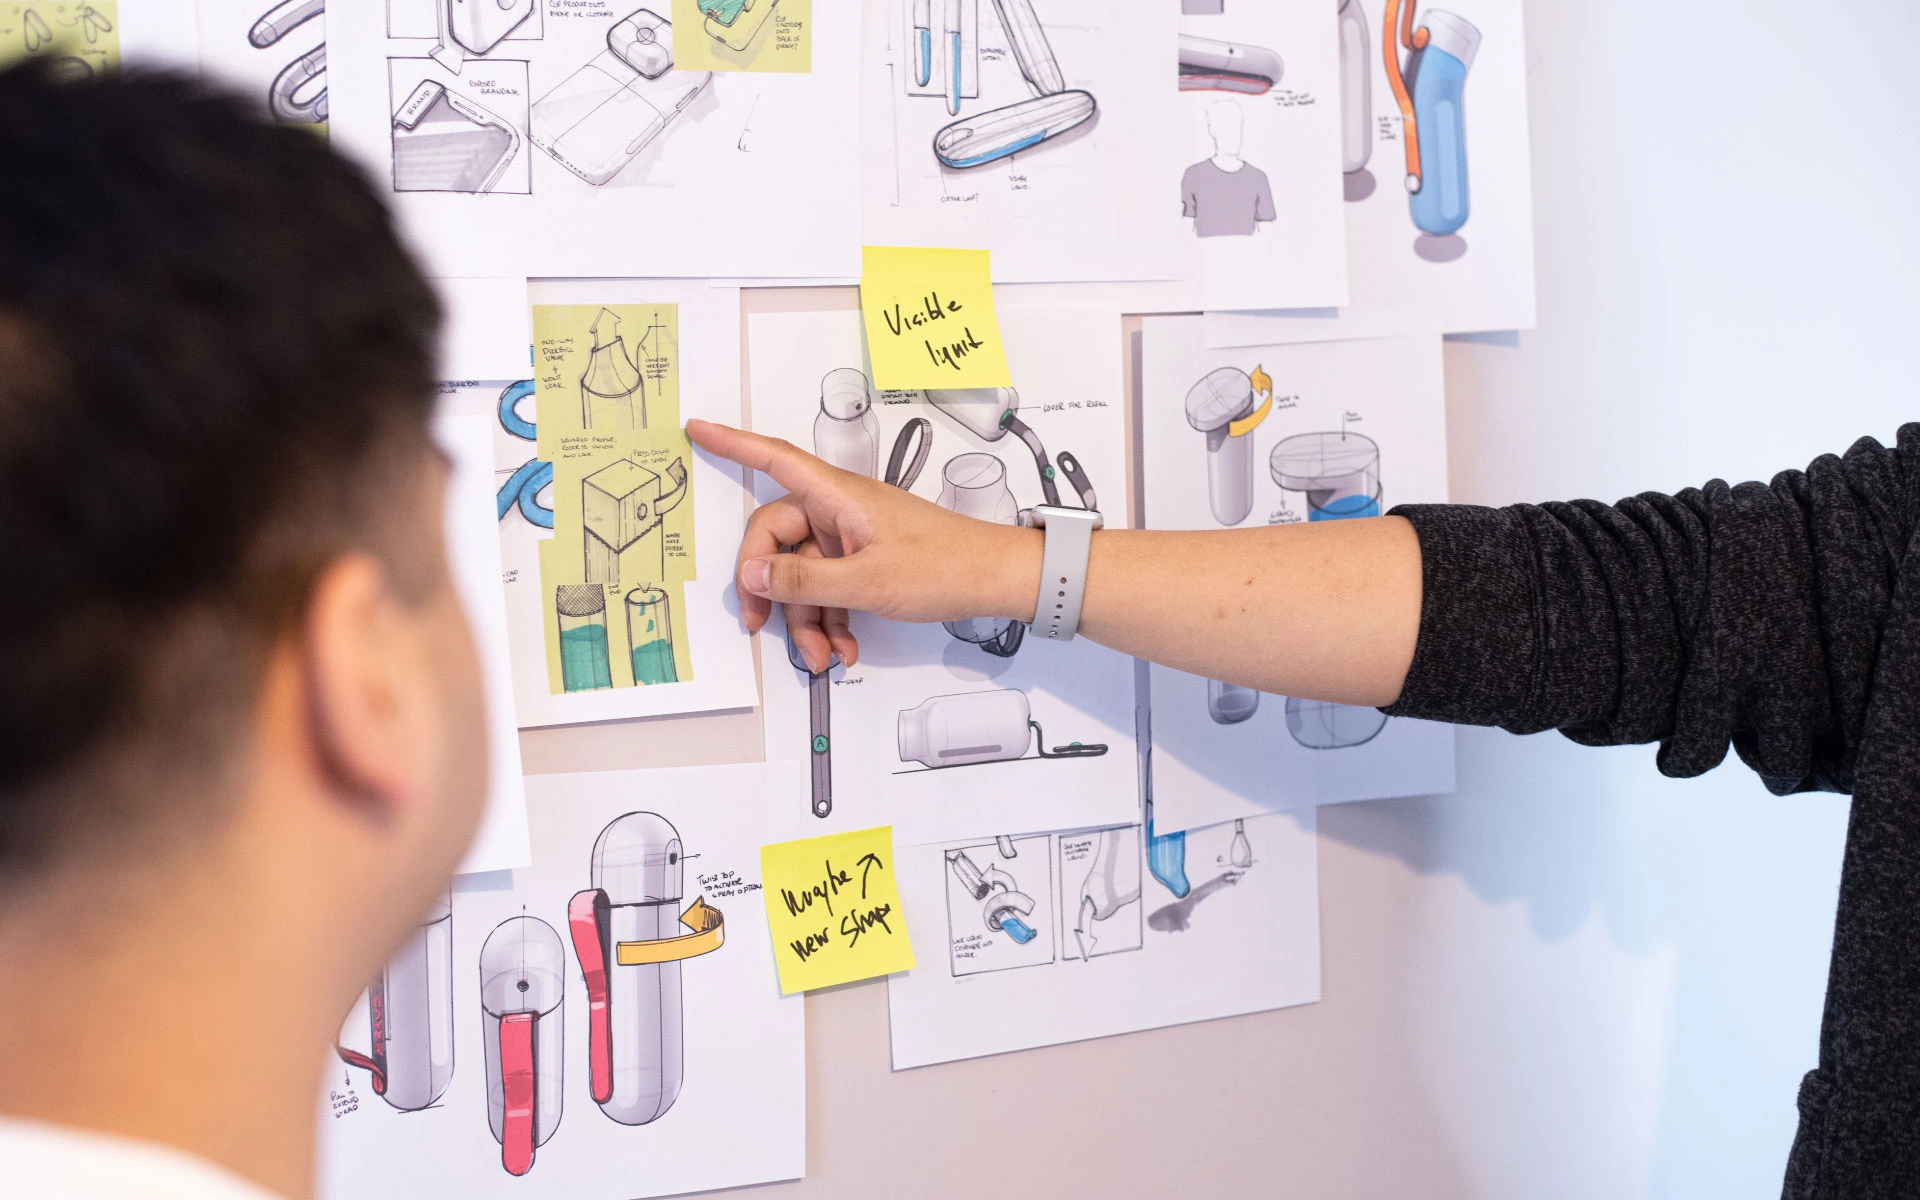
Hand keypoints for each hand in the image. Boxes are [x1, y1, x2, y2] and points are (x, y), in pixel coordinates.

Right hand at [687, 420, 1040, 672]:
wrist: (997, 580)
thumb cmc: (944, 566)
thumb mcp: (865, 582)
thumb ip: (803, 581)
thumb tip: (753, 576)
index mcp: (838, 495)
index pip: (774, 458)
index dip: (733, 443)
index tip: (698, 428)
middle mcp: (840, 509)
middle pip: (779, 539)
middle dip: (769, 588)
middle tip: (758, 626)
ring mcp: (853, 535)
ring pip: (804, 573)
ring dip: (806, 617)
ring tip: (821, 656)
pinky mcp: (866, 558)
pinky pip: (831, 586)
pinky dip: (831, 617)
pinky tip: (843, 648)